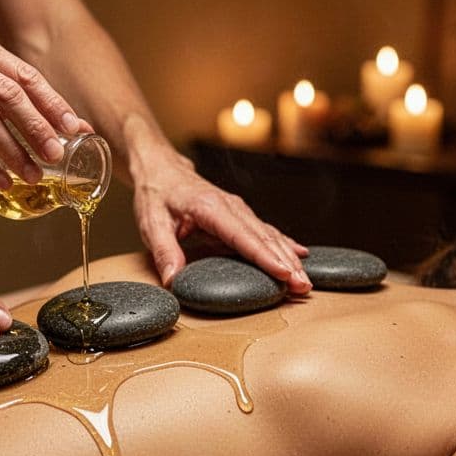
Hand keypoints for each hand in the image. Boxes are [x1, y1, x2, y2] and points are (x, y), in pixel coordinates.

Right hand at [0, 28, 91, 190]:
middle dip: (37, 128)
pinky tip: (0, 180)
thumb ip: (3, 89)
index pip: (24, 75)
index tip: (74, 128)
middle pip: (8, 95)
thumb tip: (56, 122)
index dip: (52, 103)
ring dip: (13, 151)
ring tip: (33, 175)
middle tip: (57, 155)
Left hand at [133, 160, 310, 293]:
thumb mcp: (151, 224)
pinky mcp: (238, 214)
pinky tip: (300, 254)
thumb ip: (164, 252)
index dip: (265, 257)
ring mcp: (237, 209)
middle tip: (302, 287)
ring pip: (269, 235)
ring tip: (305, 281)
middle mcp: (230, 206)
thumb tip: (172, 280)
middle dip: (287, 263)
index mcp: (210, 208)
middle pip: (264, 237)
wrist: (160, 168)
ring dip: (289, 258)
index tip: (283, 273)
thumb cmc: (156, 194)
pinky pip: (265, 231)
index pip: (243, 236)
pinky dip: (283, 244)